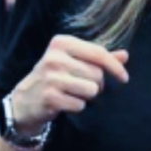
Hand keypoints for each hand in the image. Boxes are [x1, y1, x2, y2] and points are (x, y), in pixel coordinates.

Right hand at [11, 34, 129, 134]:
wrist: (26, 100)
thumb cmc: (55, 77)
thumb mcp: (73, 61)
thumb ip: (98, 58)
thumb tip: (125, 55)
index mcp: (62, 43)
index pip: (98, 53)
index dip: (115, 67)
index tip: (124, 78)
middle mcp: (55, 57)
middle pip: (97, 74)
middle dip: (96, 85)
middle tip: (82, 87)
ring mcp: (51, 77)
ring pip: (91, 90)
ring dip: (87, 97)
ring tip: (73, 94)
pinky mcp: (50, 97)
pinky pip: (80, 104)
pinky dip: (77, 107)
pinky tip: (65, 103)